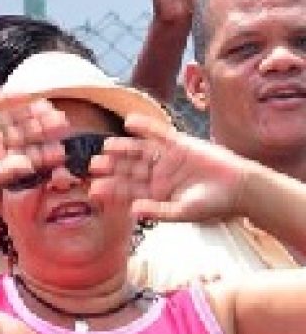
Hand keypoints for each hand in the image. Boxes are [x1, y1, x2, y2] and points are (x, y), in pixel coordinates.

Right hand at [0, 93, 70, 187]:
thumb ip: (5, 172)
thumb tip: (28, 166)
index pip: (25, 157)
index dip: (44, 155)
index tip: (61, 151)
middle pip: (24, 135)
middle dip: (43, 131)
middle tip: (63, 125)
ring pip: (16, 117)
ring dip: (35, 113)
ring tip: (52, 111)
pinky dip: (15, 96)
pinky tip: (32, 95)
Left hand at [88, 113, 248, 222]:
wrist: (239, 187)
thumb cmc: (213, 205)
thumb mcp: (184, 212)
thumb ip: (159, 212)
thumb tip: (134, 211)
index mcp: (153, 192)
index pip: (127, 190)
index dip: (111, 189)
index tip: (94, 189)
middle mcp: (155, 174)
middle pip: (128, 169)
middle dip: (112, 167)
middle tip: (94, 166)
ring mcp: (165, 158)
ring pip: (138, 151)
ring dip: (123, 148)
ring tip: (108, 146)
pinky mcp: (178, 143)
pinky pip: (158, 133)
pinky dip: (145, 126)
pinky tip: (130, 121)